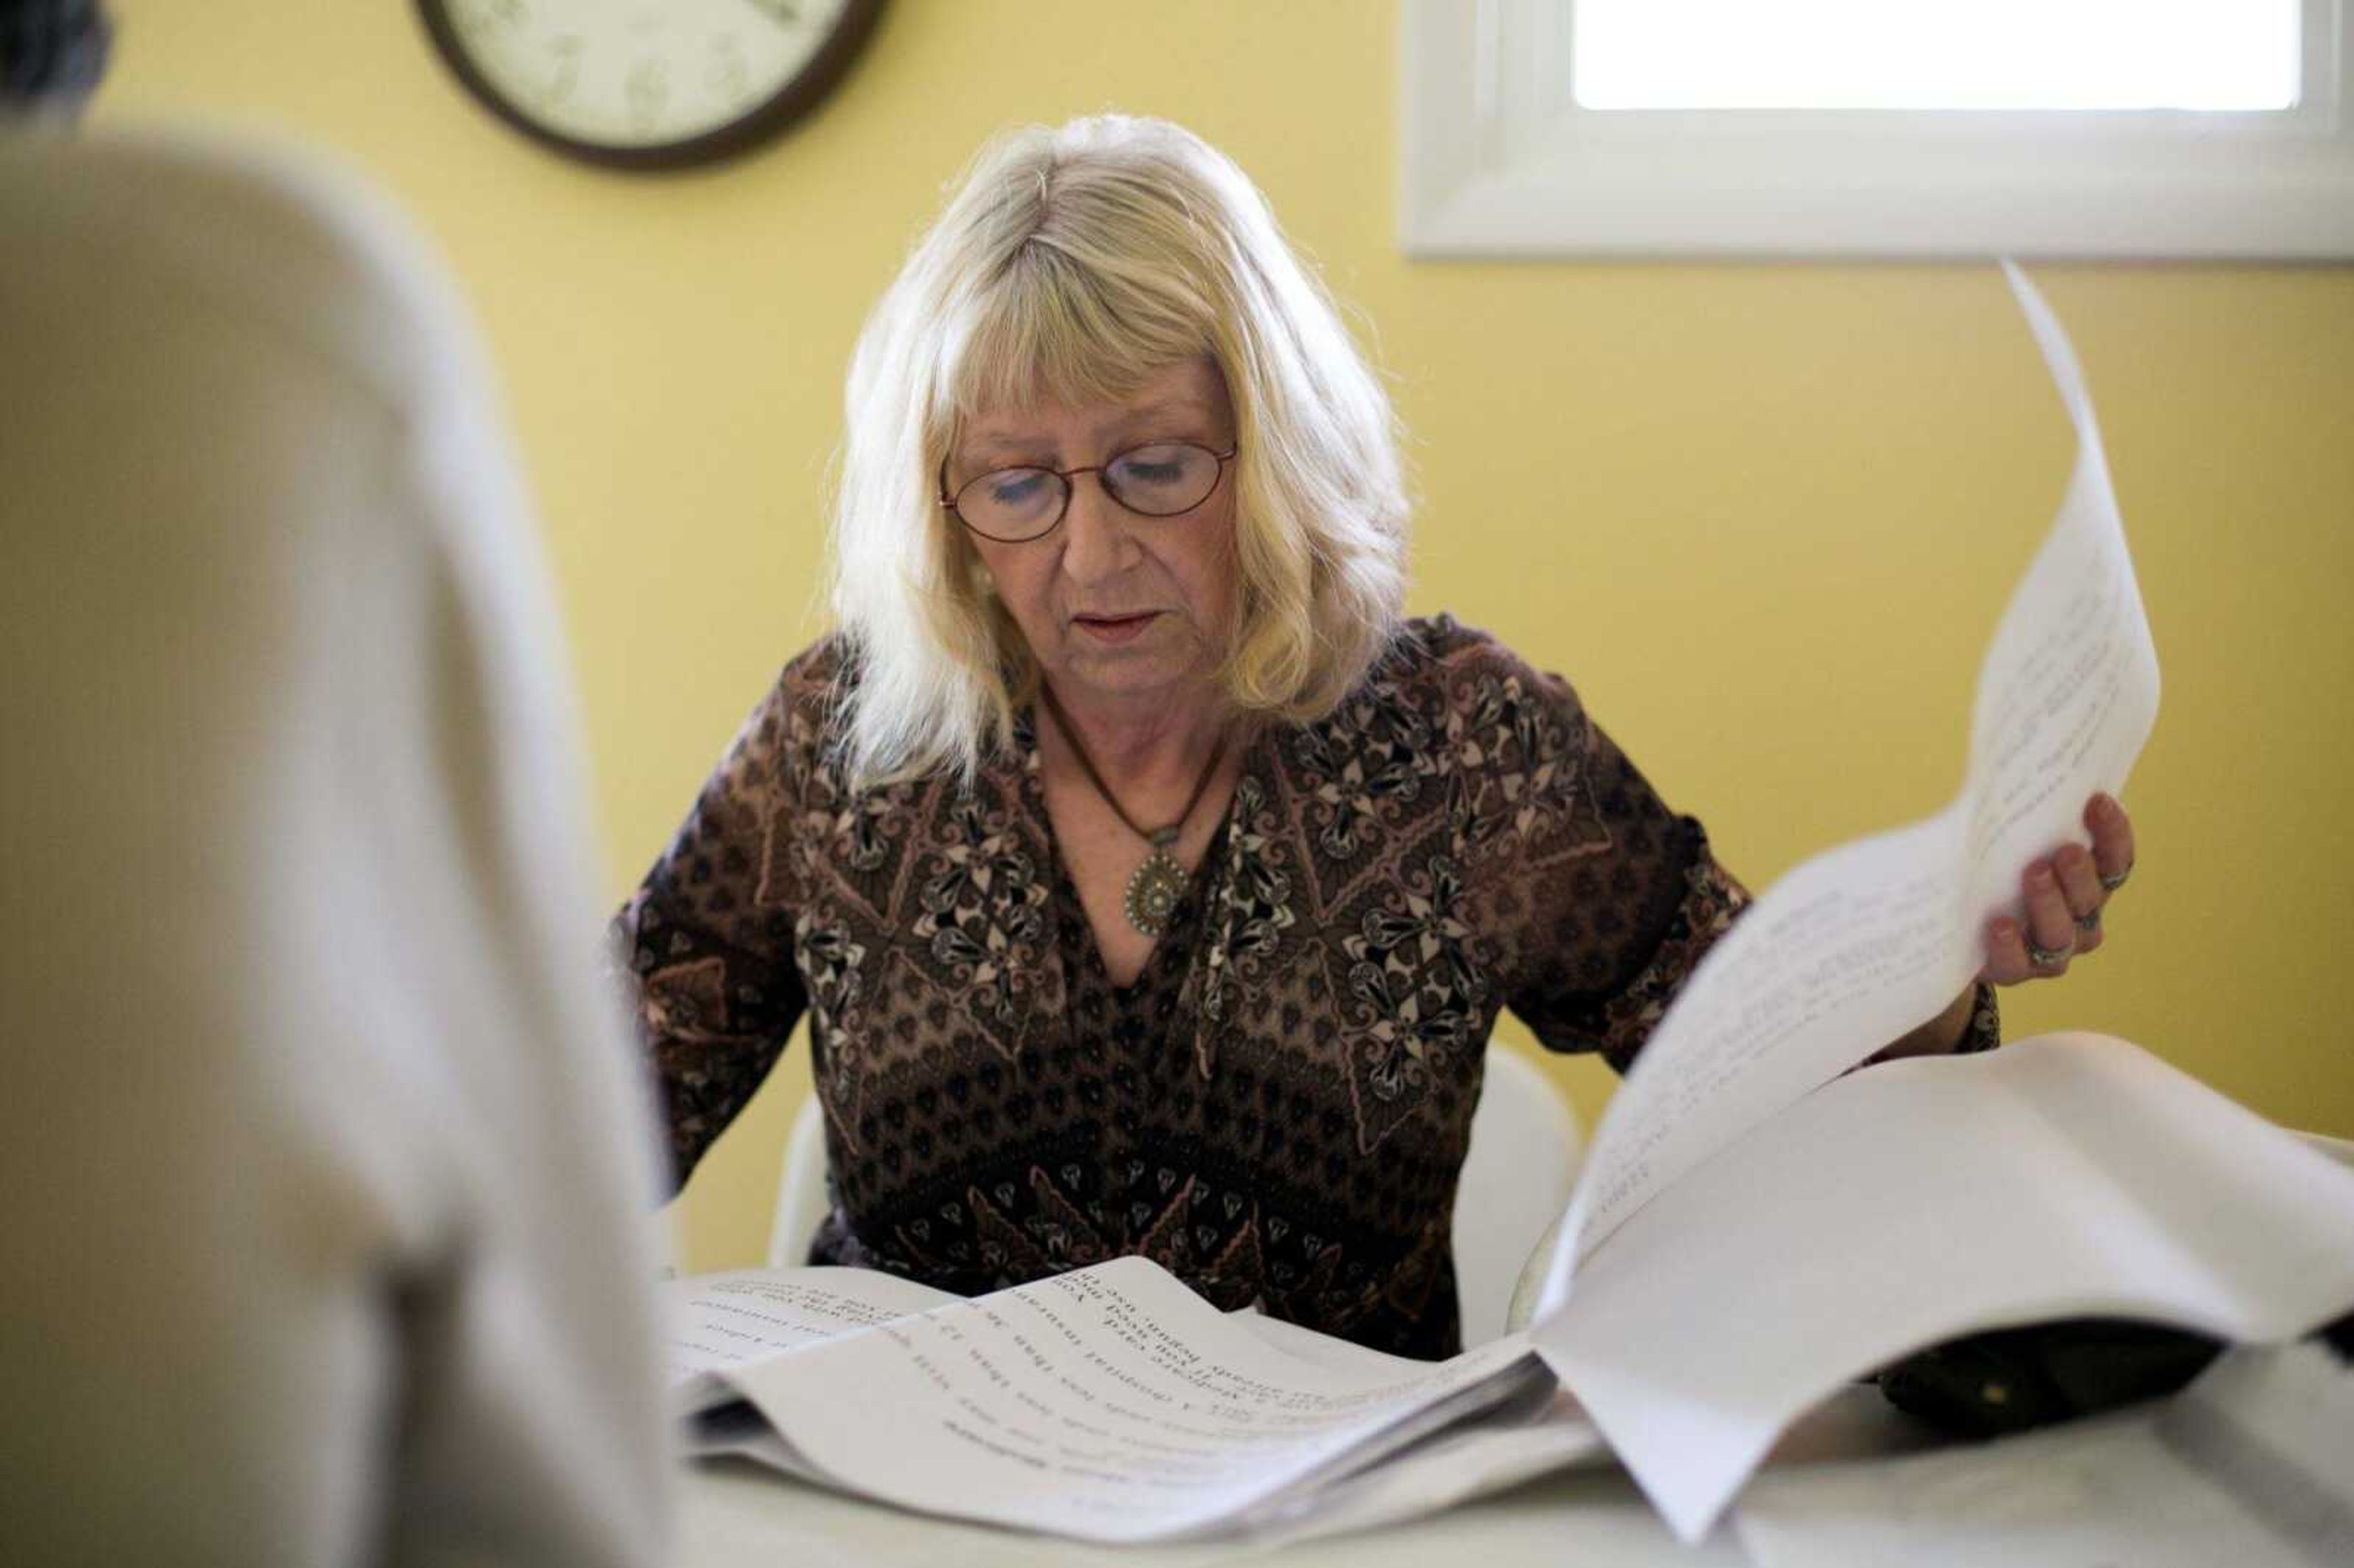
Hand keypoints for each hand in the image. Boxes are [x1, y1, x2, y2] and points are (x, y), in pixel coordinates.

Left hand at [1981, 792, 2136, 984]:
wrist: (1958, 930)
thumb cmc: (1995, 874)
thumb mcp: (2008, 842)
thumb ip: (2023, 819)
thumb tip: (2011, 773)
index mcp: (2091, 883)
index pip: (2116, 860)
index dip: (2112, 833)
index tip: (2097, 801)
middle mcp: (2080, 919)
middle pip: (2092, 898)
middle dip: (2081, 874)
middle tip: (2066, 851)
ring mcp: (2051, 951)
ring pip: (2061, 933)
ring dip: (2050, 903)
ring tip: (2033, 875)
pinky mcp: (2014, 971)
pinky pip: (2017, 964)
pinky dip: (2010, 945)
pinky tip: (1999, 924)